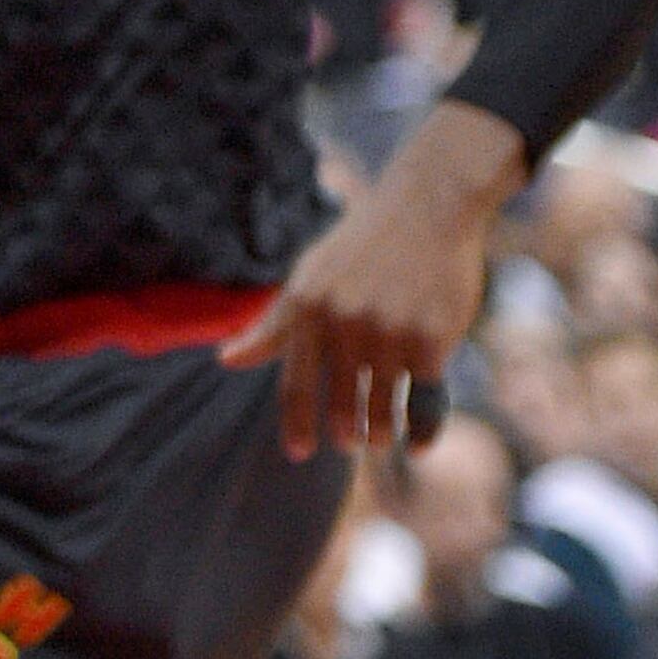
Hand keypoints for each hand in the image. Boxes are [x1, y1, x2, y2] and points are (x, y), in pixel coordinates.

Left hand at [219, 108, 513, 459]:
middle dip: (344, 432)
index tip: (299, 453)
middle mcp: (344, 320)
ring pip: (382, 411)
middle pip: (340, 405)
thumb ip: (273, 325)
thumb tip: (226, 360)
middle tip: (346, 441)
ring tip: (379, 438)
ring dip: (380, 433)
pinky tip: (416, 444)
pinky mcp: (432, 339)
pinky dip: (421, 432)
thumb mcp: (310, 277)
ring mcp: (389, 331)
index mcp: (307, 305)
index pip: (294, 383)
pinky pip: (425, 406)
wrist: (427, 205)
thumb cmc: (362, 247)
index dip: (296, 424)